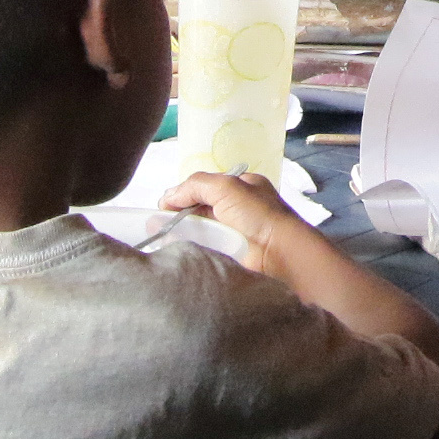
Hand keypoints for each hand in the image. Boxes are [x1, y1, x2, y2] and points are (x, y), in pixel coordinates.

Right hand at [162, 169, 308, 253]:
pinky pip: (207, 246)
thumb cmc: (258, 215)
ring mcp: (236, 231)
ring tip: (161, 238)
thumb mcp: (226, 187)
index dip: (184, 194)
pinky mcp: (232, 252)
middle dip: (181, 214)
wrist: (280, 252)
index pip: (206, 186)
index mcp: (242, 186)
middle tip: (158, 224)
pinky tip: (178, 249)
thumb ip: (196, 186)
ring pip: (202, 229)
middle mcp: (239, 207)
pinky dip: (193, 247)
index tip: (164, 206)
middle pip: (202, 208)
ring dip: (184, 232)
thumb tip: (168, 197)